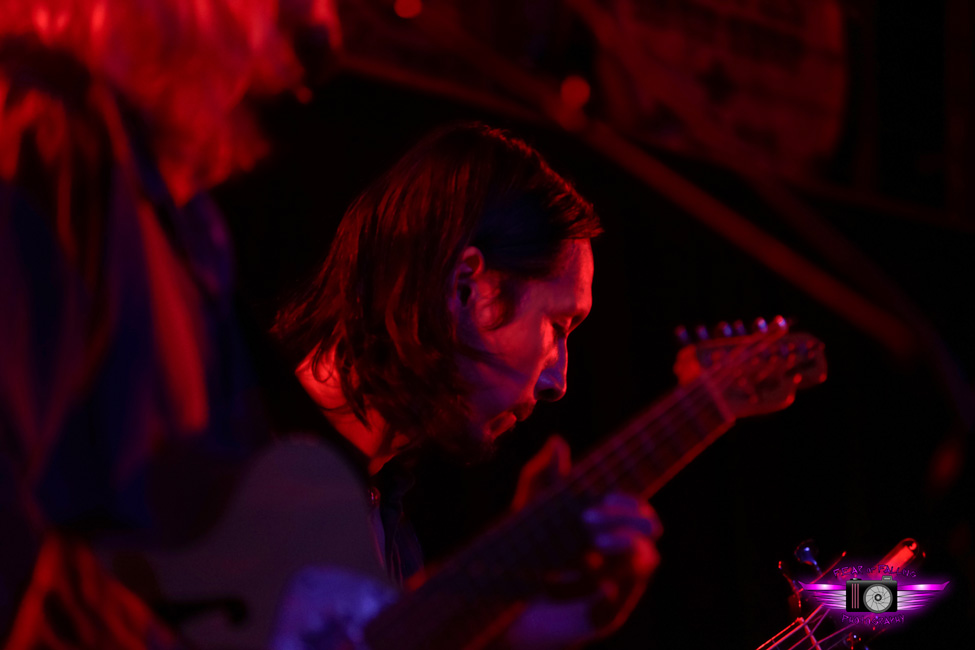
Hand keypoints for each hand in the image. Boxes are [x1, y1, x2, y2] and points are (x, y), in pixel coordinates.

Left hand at [503, 436, 661, 648]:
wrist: (501, 599)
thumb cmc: (523, 549)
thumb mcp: (531, 509)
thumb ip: (544, 477)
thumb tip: (558, 440)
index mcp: (608, 526)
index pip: (634, 508)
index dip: (626, 502)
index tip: (602, 498)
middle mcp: (619, 554)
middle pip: (647, 530)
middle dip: (627, 519)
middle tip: (590, 519)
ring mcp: (616, 585)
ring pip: (646, 560)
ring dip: (625, 547)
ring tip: (595, 544)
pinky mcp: (603, 617)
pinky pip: (618, 605)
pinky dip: (612, 595)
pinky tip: (599, 586)